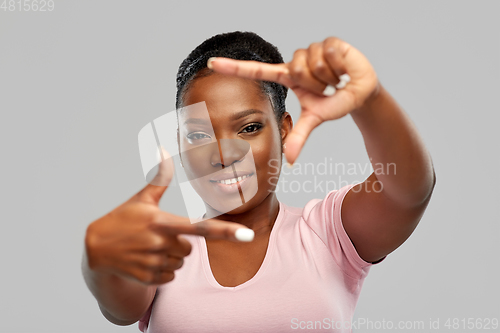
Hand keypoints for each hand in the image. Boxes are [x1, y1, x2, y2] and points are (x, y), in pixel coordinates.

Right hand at [84, 148, 253, 285]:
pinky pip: (170, 276)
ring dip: (169, 257)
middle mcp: (159, 243)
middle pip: (189, 248)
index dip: (227, 231)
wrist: (96, 248)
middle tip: (156, 237)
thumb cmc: (124, 219)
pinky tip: (145, 261)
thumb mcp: (141, 199)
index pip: (201, 228)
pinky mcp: (148, 278)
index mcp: (162, 222)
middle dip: (178, 244)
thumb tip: (164, 149)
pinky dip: (162, 270)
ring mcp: (153, 262)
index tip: (249, 235)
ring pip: (180, 262)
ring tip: (148, 248)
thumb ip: (160, 178)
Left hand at [208, 36, 379, 164]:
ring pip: (311, 63)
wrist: (361, 93)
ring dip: (328, 77)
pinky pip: (327, 52)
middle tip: (326, 89)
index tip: (211, 63)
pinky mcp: (327, 42)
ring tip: (335, 79)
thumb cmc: (334, 104)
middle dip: (315, 84)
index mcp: (287, 78)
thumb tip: (288, 161)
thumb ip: (299, 138)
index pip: (256, 71)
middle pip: (296, 70)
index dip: (234, 68)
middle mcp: (295, 62)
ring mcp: (311, 50)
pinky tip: (343, 68)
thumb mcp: (314, 119)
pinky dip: (339, 66)